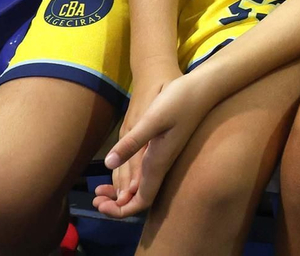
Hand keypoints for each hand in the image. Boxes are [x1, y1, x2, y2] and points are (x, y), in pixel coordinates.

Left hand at [93, 71, 215, 216]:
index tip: (100, 205)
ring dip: (120, 192)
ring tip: (100, 189)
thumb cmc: (180, 102)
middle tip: (95, 199)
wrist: (204, 88)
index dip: (120, 210)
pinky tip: (119, 168)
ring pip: (141, 186)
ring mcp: (164, 156)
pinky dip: (128, 178)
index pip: (140, 202)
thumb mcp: (153, 120)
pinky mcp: (164, 147)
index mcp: (157, 163)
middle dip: (116, 205)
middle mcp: (161, 164)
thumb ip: (132, 142)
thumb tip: (109, 164)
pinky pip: (144, 173)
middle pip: (139, 198)